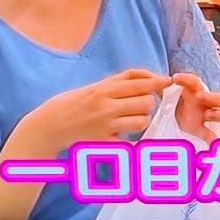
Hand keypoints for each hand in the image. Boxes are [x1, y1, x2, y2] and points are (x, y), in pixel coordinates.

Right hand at [28, 68, 171, 153]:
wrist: (52, 124)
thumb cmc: (76, 102)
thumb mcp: (96, 85)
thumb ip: (123, 80)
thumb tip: (150, 76)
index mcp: (104, 90)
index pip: (139, 84)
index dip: (157, 82)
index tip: (168, 81)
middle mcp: (106, 107)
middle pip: (146, 103)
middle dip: (147, 104)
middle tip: (138, 105)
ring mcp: (105, 126)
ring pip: (141, 121)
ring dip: (140, 120)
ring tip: (129, 120)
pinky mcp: (104, 143)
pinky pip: (129, 141)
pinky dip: (130, 139)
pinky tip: (121, 134)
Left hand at [172, 73, 219, 142]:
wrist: (176, 114)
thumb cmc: (179, 100)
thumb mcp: (171, 94)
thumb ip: (165, 88)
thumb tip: (155, 81)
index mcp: (196, 90)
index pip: (194, 82)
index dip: (186, 79)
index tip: (175, 78)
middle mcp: (206, 102)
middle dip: (212, 96)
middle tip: (200, 96)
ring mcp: (207, 116)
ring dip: (217, 114)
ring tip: (207, 115)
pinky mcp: (202, 130)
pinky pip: (210, 135)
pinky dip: (212, 139)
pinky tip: (212, 142)